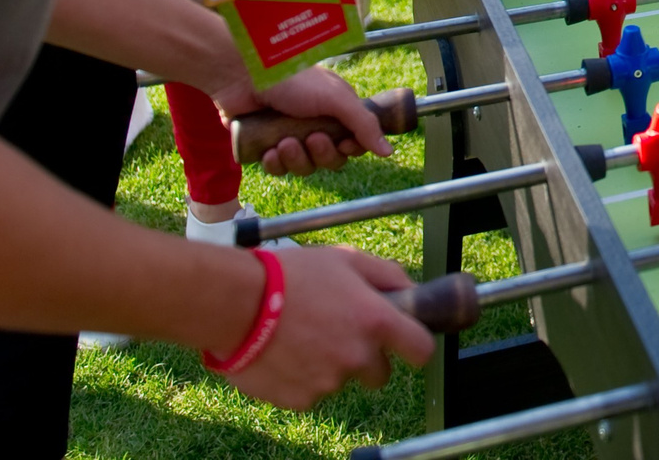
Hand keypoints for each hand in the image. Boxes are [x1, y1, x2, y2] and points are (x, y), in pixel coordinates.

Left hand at [211, 64, 394, 176]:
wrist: (242, 77)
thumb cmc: (292, 80)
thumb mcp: (336, 98)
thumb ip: (364, 124)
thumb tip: (389, 151)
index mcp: (335, 112)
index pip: (353, 143)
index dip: (350, 149)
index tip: (344, 144)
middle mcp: (314, 125)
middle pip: (329, 159)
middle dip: (321, 154)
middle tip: (312, 139)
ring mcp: (289, 136)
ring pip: (303, 167)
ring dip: (295, 159)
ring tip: (284, 142)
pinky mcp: (265, 146)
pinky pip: (277, 169)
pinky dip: (274, 164)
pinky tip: (269, 151)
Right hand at [222, 243, 432, 406]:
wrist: (236, 305)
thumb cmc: (290, 275)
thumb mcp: (345, 259)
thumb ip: (386, 274)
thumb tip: (411, 289)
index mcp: (375, 321)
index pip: (422, 350)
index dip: (416, 346)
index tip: (407, 342)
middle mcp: (357, 356)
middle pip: (380, 374)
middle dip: (367, 358)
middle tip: (341, 334)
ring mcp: (328, 382)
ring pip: (341, 380)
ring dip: (330, 364)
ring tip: (302, 335)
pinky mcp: (301, 399)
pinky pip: (312, 392)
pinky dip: (303, 377)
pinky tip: (285, 352)